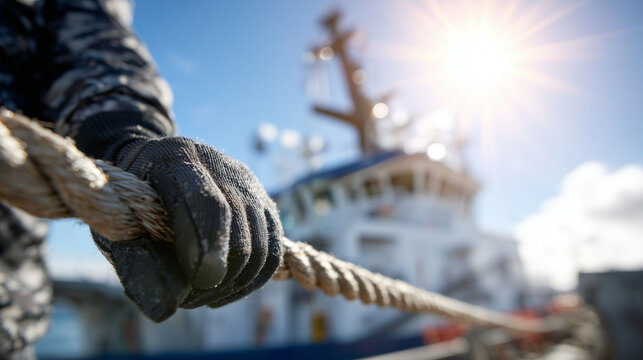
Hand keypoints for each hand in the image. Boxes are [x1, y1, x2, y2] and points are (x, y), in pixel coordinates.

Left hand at [93, 137, 282, 320]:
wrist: (151, 174)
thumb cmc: (131, 206)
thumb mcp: (120, 230)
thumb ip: (138, 265)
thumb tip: (164, 310)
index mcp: (174, 158)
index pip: (205, 201)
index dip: (207, 242)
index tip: (199, 281)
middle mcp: (218, 163)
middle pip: (238, 224)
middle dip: (218, 273)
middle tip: (188, 299)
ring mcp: (246, 183)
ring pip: (261, 243)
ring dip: (235, 282)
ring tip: (203, 296)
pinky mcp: (264, 203)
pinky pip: (273, 251)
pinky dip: (252, 280)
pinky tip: (225, 290)